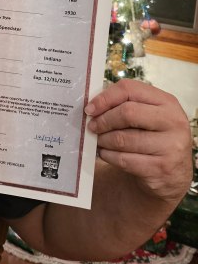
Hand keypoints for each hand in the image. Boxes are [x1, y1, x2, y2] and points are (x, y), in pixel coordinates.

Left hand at [86, 80, 191, 207]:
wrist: (174, 174)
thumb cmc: (153, 139)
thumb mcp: (148, 116)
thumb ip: (125, 106)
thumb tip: (92, 107)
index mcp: (167, 102)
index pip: (130, 89)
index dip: (105, 98)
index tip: (90, 109)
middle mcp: (172, 121)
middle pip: (127, 112)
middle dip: (104, 120)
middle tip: (92, 127)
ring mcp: (170, 145)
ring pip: (123, 139)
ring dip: (103, 140)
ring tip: (99, 141)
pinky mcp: (161, 167)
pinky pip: (124, 160)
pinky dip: (108, 156)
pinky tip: (106, 154)